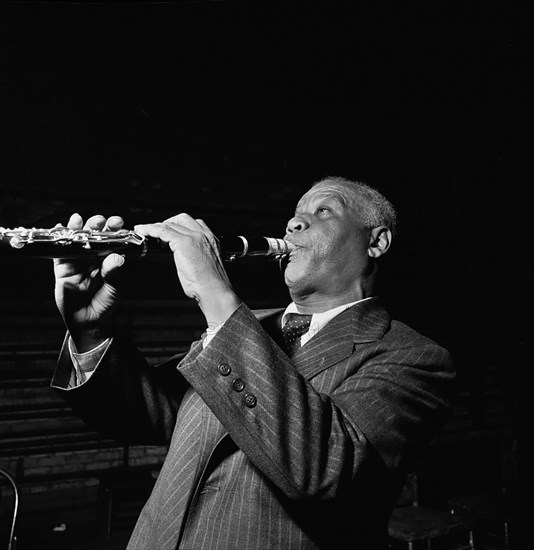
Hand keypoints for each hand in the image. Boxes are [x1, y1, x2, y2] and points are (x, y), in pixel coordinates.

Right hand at [54, 213, 125, 351]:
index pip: (111, 240)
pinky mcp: (62, 268)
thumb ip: (113, 273)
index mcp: (107, 259)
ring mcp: (77, 260)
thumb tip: (117, 258)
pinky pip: (58, 252)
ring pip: (75, 240)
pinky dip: (58, 240)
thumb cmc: (105, 303)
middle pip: (93, 235)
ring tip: (78, 220)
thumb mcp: (113, 288)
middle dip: (95, 224)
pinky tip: (58, 228)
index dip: (113, 229)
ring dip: (76, 228)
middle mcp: (92, 257)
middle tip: (100, 220)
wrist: (89, 320)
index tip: (117, 221)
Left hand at [134, 213, 240, 325]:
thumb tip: (182, 258)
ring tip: (146, 231)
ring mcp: (194, 237)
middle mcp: (204, 235)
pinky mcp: (184, 242)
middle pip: (181, 219)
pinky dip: (150, 229)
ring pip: (171, 223)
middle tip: (157, 232)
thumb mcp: (204, 265)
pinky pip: (162, 230)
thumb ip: (194, 256)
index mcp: (211, 239)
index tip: (168, 231)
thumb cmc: (210, 284)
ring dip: (156, 226)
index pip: (193, 224)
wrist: (214, 289)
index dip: (178, 226)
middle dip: (167, 223)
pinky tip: (143, 231)